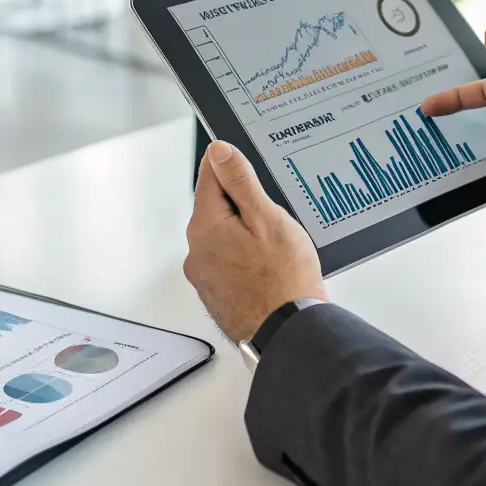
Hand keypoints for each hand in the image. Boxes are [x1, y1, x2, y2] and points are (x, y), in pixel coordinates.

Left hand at [184, 140, 328, 344]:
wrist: (289, 333)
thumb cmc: (283, 281)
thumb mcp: (267, 218)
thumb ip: (240, 182)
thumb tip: (220, 152)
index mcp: (205, 227)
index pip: (208, 177)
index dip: (227, 164)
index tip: (238, 157)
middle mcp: (197, 252)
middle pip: (216, 209)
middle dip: (242, 206)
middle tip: (273, 215)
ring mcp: (205, 276)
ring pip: (223, 237)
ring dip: (244, 234)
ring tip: (275, 249)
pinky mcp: (217, 294)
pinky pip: (228, 262)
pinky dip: (245, 258)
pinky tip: (269, 267)